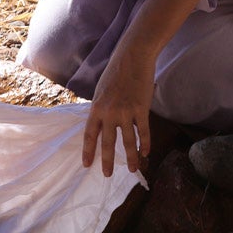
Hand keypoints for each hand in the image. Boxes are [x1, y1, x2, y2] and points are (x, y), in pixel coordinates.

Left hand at [82, 43, 155, 176]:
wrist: (132, 58)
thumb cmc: (115, 72)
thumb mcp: (101, 90)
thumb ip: (100, 108)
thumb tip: (100, 123)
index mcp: (96, 108)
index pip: (90, 134)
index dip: (88, 150)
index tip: (87, 164)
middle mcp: (109, 113)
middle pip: (108, 142)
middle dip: (108, 161)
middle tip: (107, 175)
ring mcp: (126, 112)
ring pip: (128, 141)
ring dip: (131, 157)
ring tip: (132, 169)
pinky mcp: (141, 109)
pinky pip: (143, 132)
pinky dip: (145, 144)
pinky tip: (146, 153)